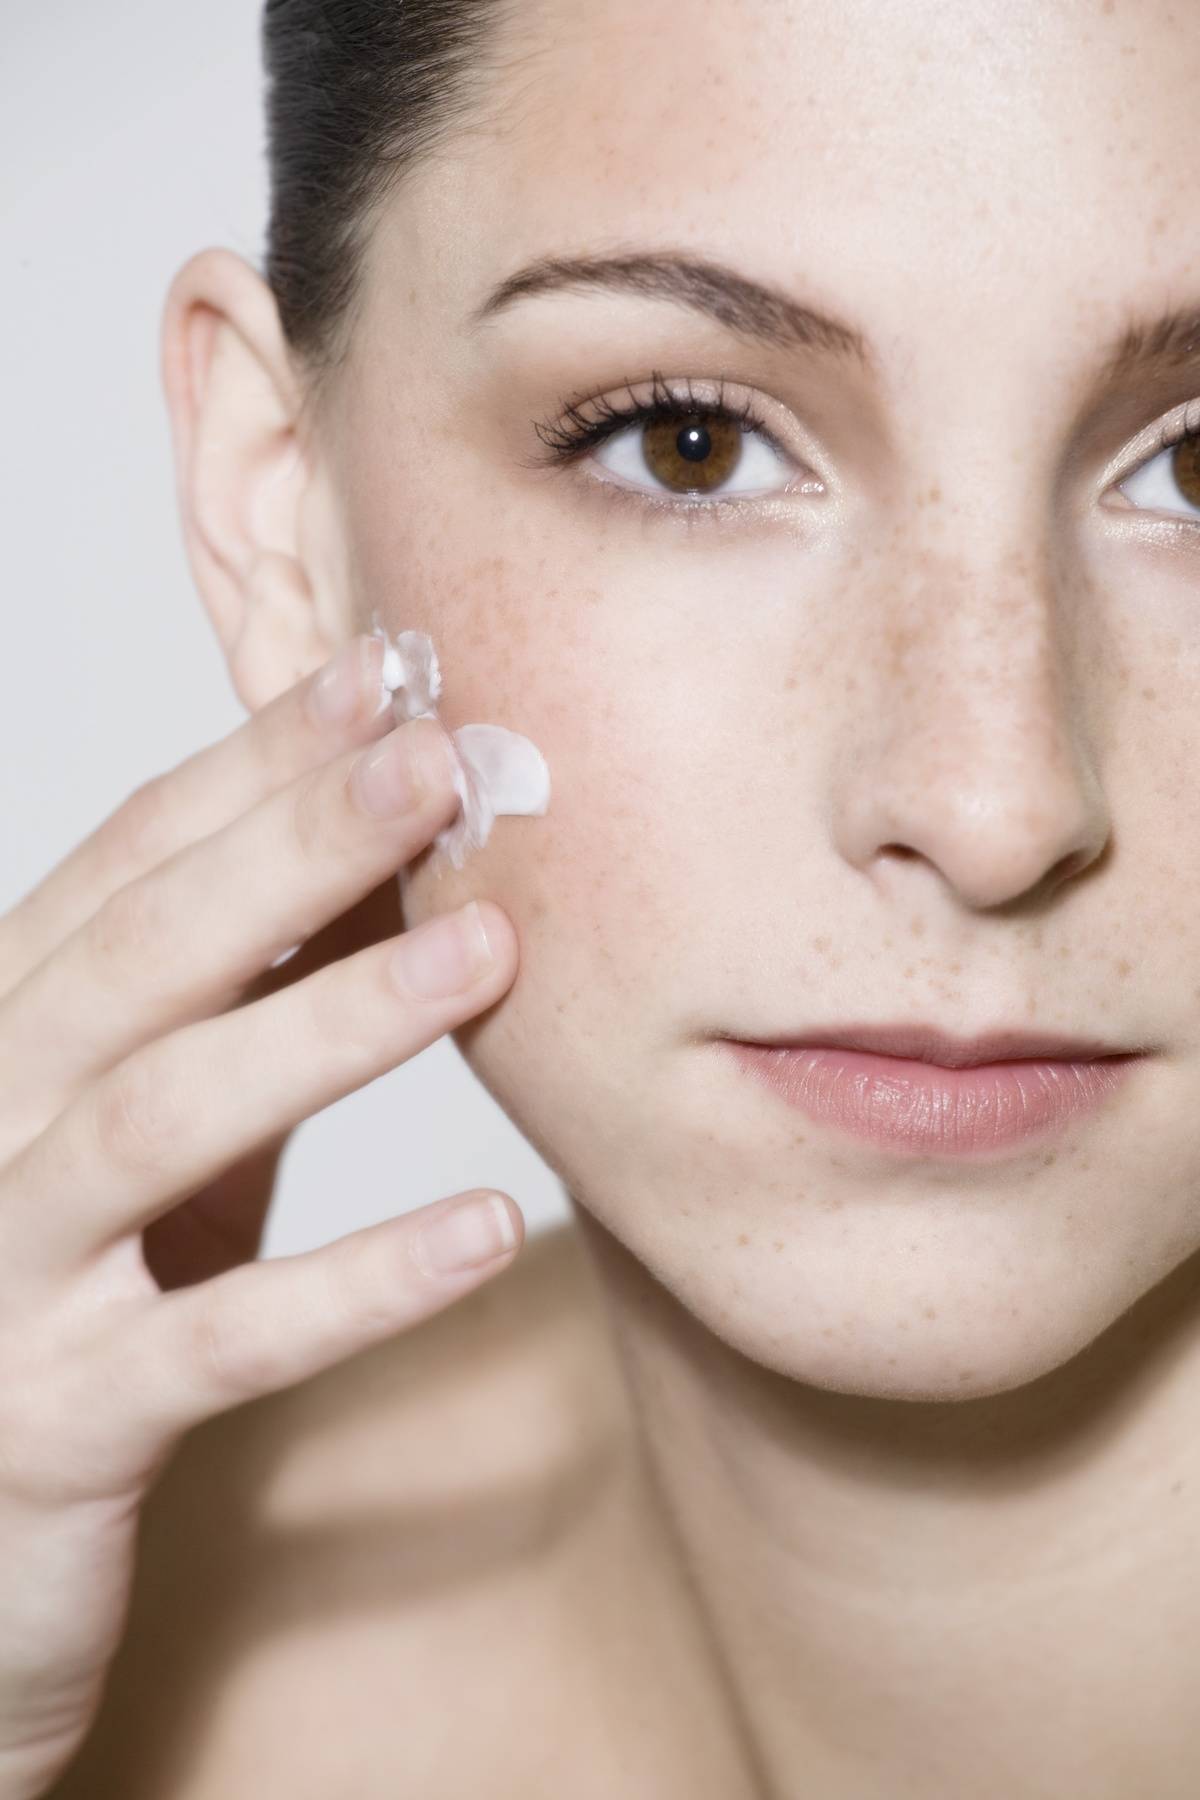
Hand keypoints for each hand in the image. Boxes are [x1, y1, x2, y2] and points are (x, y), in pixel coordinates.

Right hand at [0, 633, 523, 1797]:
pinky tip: (486, 1228)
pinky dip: (353, 1282)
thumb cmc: (84, 1281)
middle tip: (438, 762)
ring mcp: (7, 1271)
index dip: (258, 764)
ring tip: (483, 953)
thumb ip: (244, 993)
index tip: (388, 679)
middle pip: (138, 957)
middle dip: (289, 847)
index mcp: (11, 1029)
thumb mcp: (164, 1115)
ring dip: (326, 1025)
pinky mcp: (61, 1422)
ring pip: (160, 1118)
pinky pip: (216, 1341)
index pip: (130, 862)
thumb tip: (396, 846)